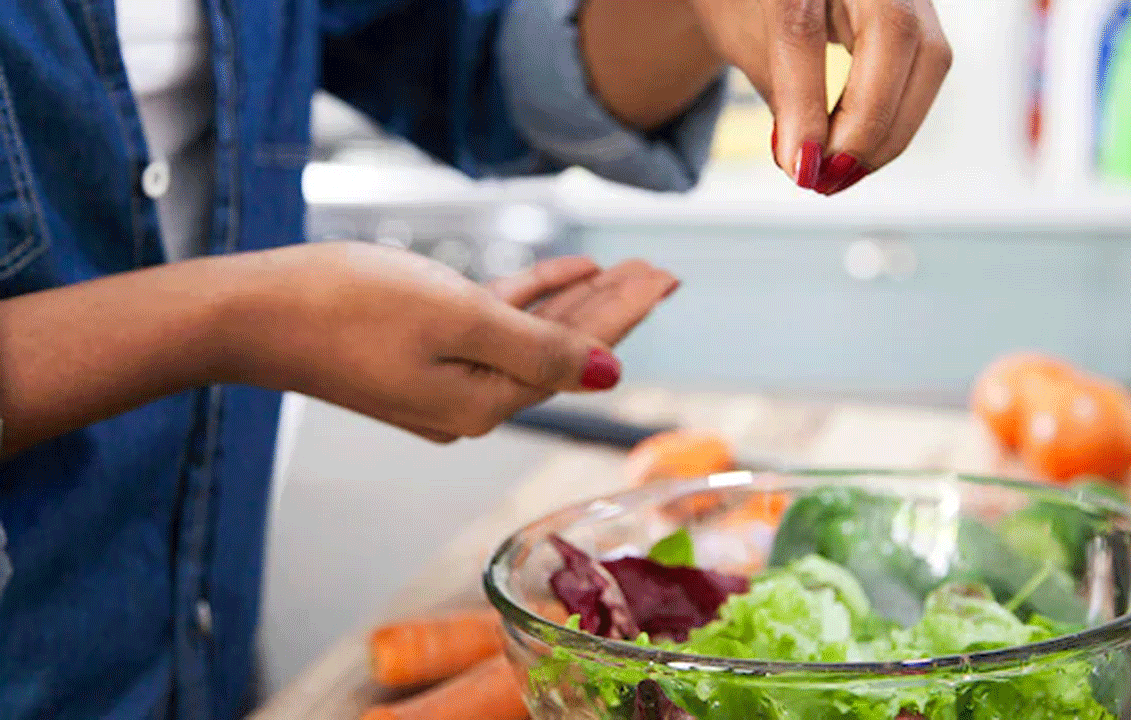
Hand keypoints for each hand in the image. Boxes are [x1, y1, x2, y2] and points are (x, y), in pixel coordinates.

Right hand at [228, 243, 677, 442]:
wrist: (252, 315)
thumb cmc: (349, 308)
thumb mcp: (457, 321)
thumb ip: (537, 348)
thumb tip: (608, 373)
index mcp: (485, 402)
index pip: (577, 358)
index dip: (624, 315)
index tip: (666, 280)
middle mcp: (470, 401)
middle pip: (561, 350)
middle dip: (612, 310)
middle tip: (659, 272)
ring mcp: (443, 379)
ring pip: (531, 335)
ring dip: (576, 302)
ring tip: (623, 269)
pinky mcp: (419, 352)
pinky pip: (491, 322)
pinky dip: (528, 297)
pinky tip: (562, 272)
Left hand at [688, 0, 950, 193]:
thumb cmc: (749, 4)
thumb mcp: (744, 42)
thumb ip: (781, 96)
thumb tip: (807, 162)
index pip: (801, 28)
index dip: (804, 104)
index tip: (800, 166)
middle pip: (892, 33)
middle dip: (866, 121)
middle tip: (828, 177)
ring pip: (930, 55)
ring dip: (891, 131)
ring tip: (843, 173)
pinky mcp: (923, 8)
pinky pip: (930, 63)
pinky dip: (900, 117)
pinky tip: (864, 149)